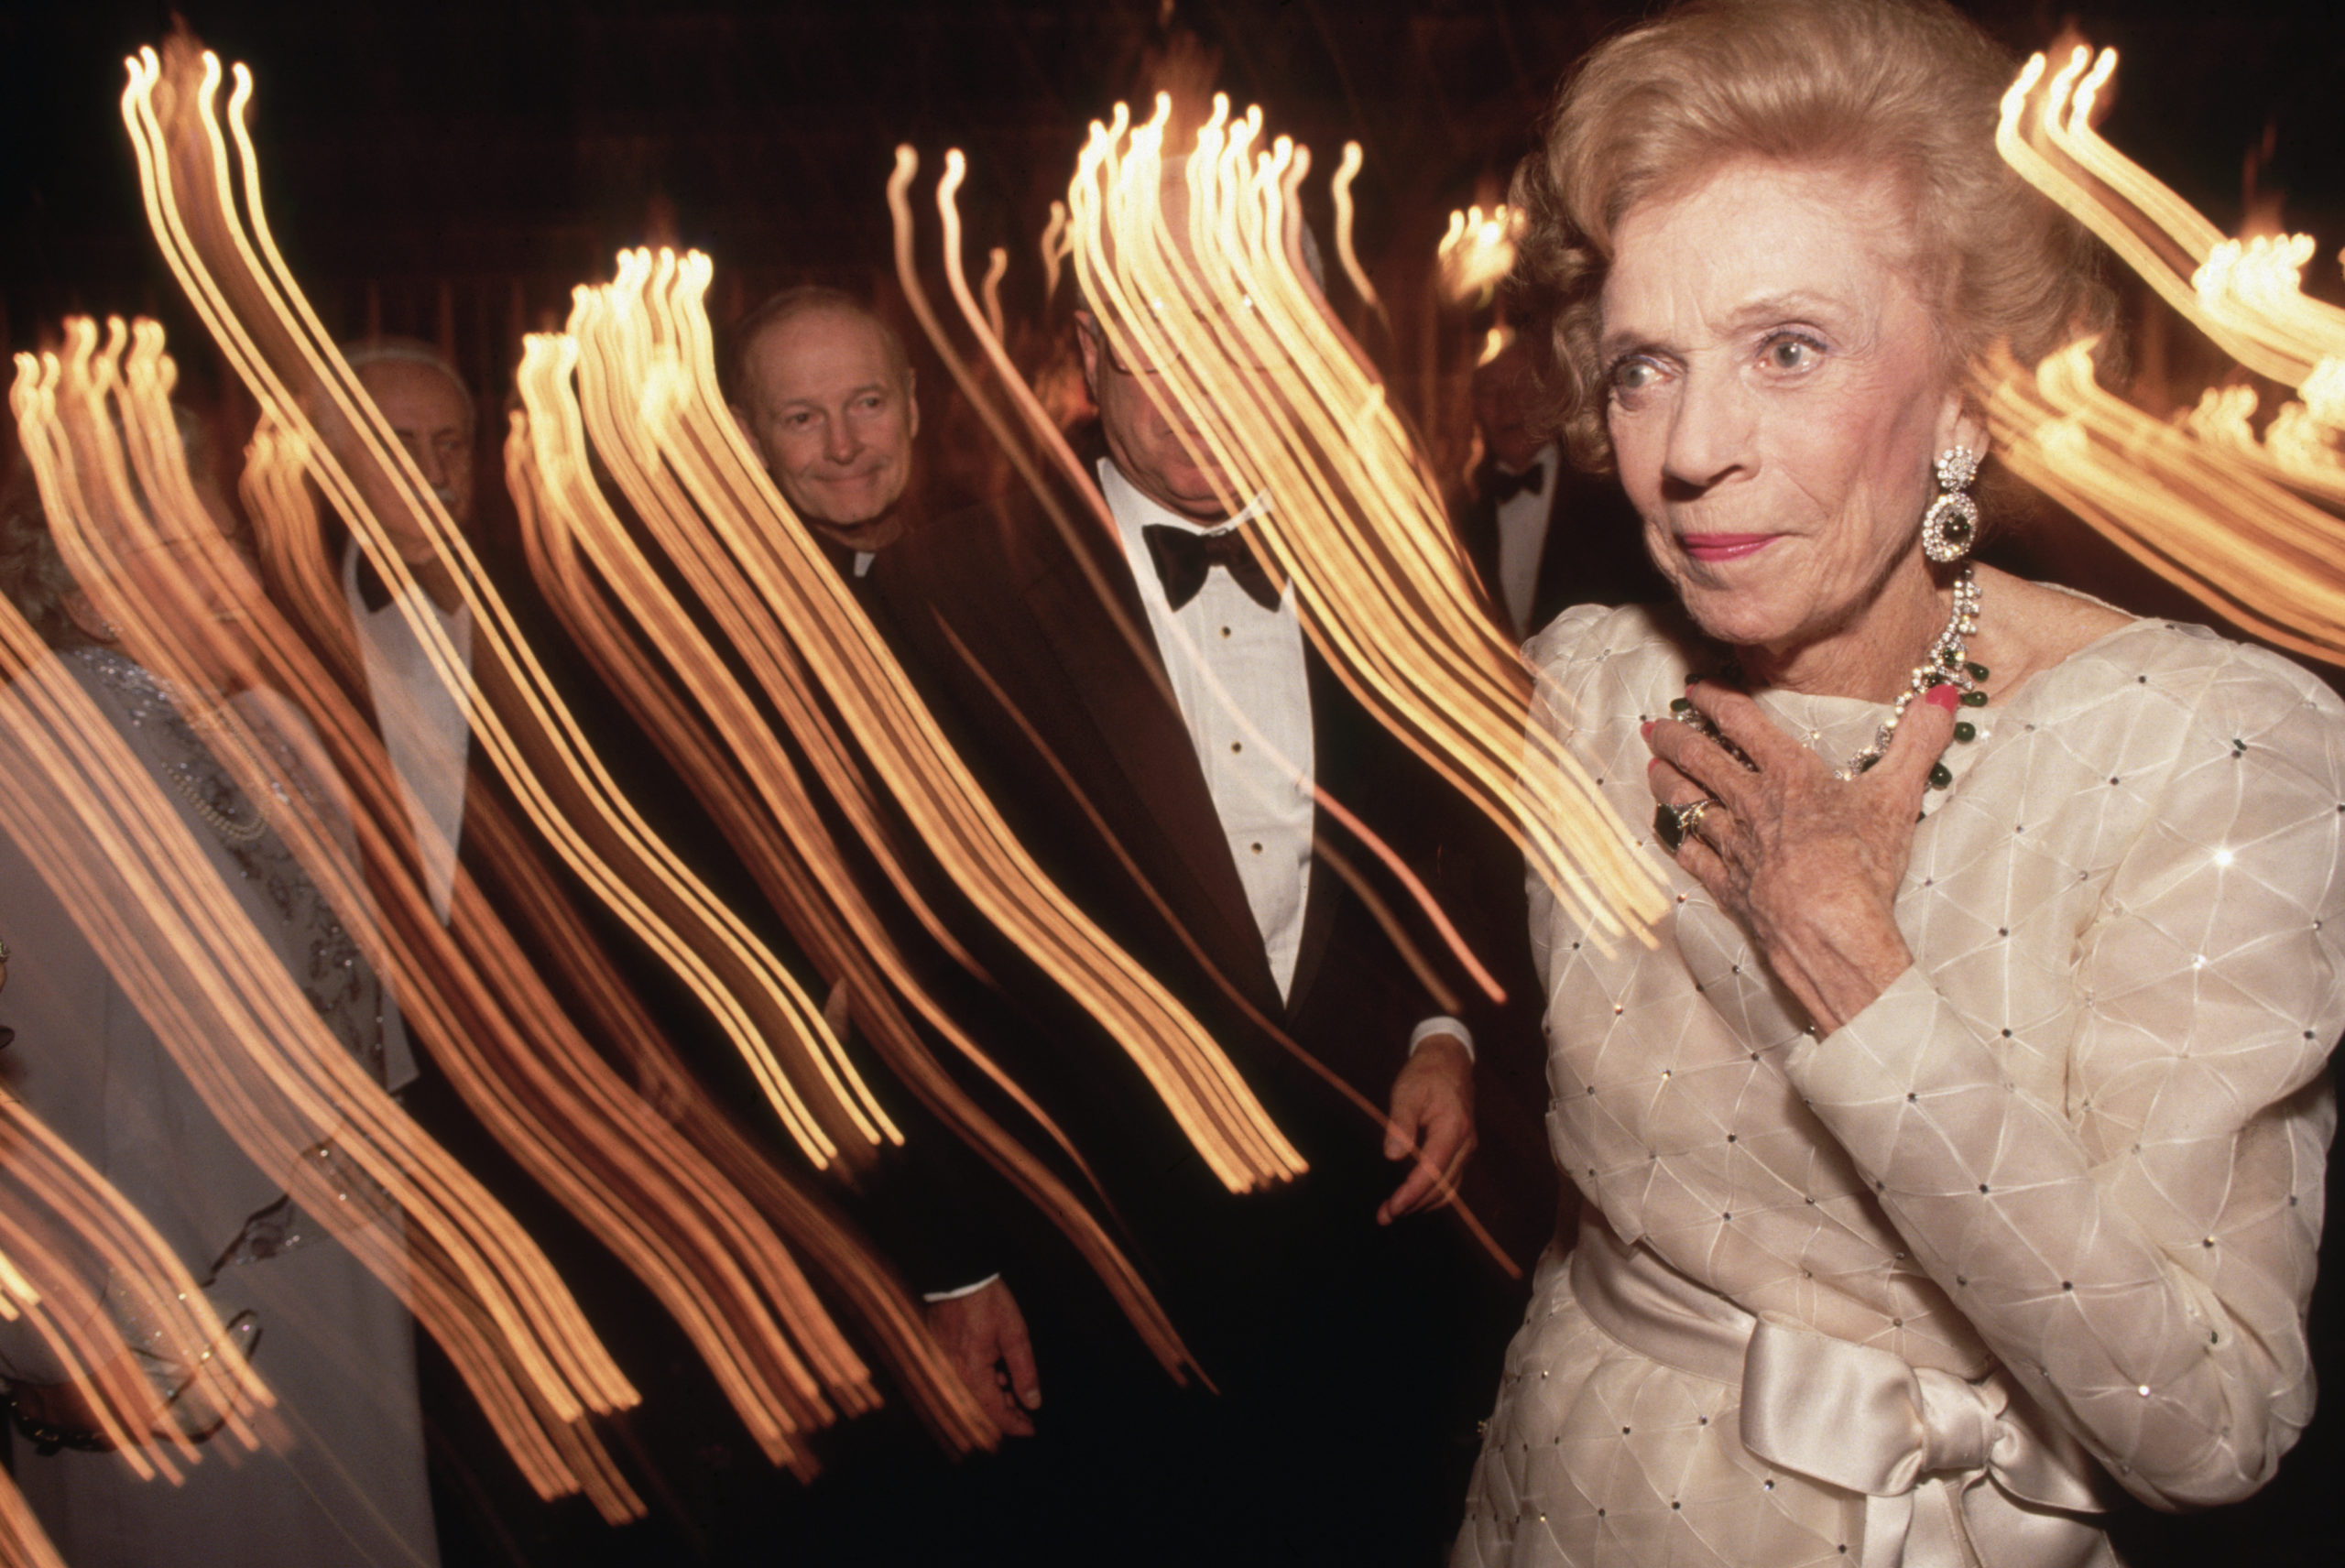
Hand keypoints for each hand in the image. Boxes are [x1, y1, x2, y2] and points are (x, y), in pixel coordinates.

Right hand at [925, 1278, 1039, 1437]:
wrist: (958, 1272)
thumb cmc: (988, 1300)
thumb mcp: (1015, 1334)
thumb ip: (1024, 1370)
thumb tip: (1033, 1402)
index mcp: (973, 1370)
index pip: (994, 1411)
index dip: (1014, 1424)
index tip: (1031, 1430)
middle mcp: (954, 1370)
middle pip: (981, 1403)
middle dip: (1006, 1411)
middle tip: (1027, 1414)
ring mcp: (945, 1358)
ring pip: (973, 1388)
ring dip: (995, 1394)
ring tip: (1016, 1392)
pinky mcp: (942, 1345)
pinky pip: (964, 1372)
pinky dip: (982, 1377)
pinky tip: (996, 1370)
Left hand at [1378, 1034, 1474, 1223]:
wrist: (1449, 1061)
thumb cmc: (1425, 1075)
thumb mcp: (1406, 1092)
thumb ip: (1400, 1124)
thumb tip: (1393, 1157)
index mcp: (1453, 1128)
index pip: (1433, 1170)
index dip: (1412, 1193)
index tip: (1392, 1207)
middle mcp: (1465, 1144)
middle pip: (1442, 1186)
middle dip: (1413, 1204)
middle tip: (1384, 1216)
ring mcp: (1466, 1149)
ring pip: (1449, 1188)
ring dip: (1422, 1203)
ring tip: (1393, 1212)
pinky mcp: (1461, 1150)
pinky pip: (1450, 1180)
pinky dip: (1432, 1194)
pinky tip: (1413, 1199)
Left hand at [1644, 680, 1956, 1033]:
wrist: (1832, 932)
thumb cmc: (1864, 864)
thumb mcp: (1898, 795)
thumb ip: (1918, 741)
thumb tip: (1944, 692)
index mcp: (1789, 775)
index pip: (1742, 724)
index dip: (1715, 700)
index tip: (1695, 687)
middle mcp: (1751, 804)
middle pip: (1702, 760)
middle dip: (1676, 737)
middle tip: (1654, 724)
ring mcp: (1735, 846)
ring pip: (1689, 804)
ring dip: (1667, 782)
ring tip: (1651, 766)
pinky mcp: (1728, 886)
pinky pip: (1694, 856)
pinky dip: (1679, 840)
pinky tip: (1670, 833)